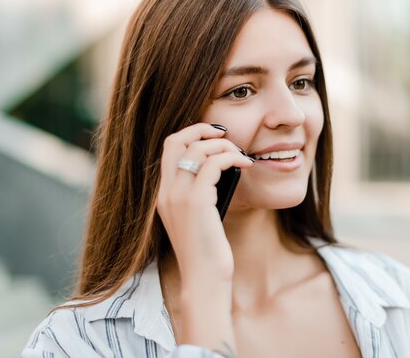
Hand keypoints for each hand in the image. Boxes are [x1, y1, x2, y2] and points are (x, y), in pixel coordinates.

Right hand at [156, 123, 253, 283]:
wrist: (204, 280)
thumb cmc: (207, 252)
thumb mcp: (198, 219)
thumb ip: (200, 194)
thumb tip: (221, 170)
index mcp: (164, 195)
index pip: (169, 149)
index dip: (191, 135)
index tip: (215, 138)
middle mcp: (166, 192)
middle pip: (175, 140)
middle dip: (201, 129)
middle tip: (226, 135)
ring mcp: (178, 196)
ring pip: (197, 149)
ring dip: (223, 145)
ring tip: (240, 155)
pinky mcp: (196, 201)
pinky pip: (213, 164)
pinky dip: (231, 157)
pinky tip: (246, 165)